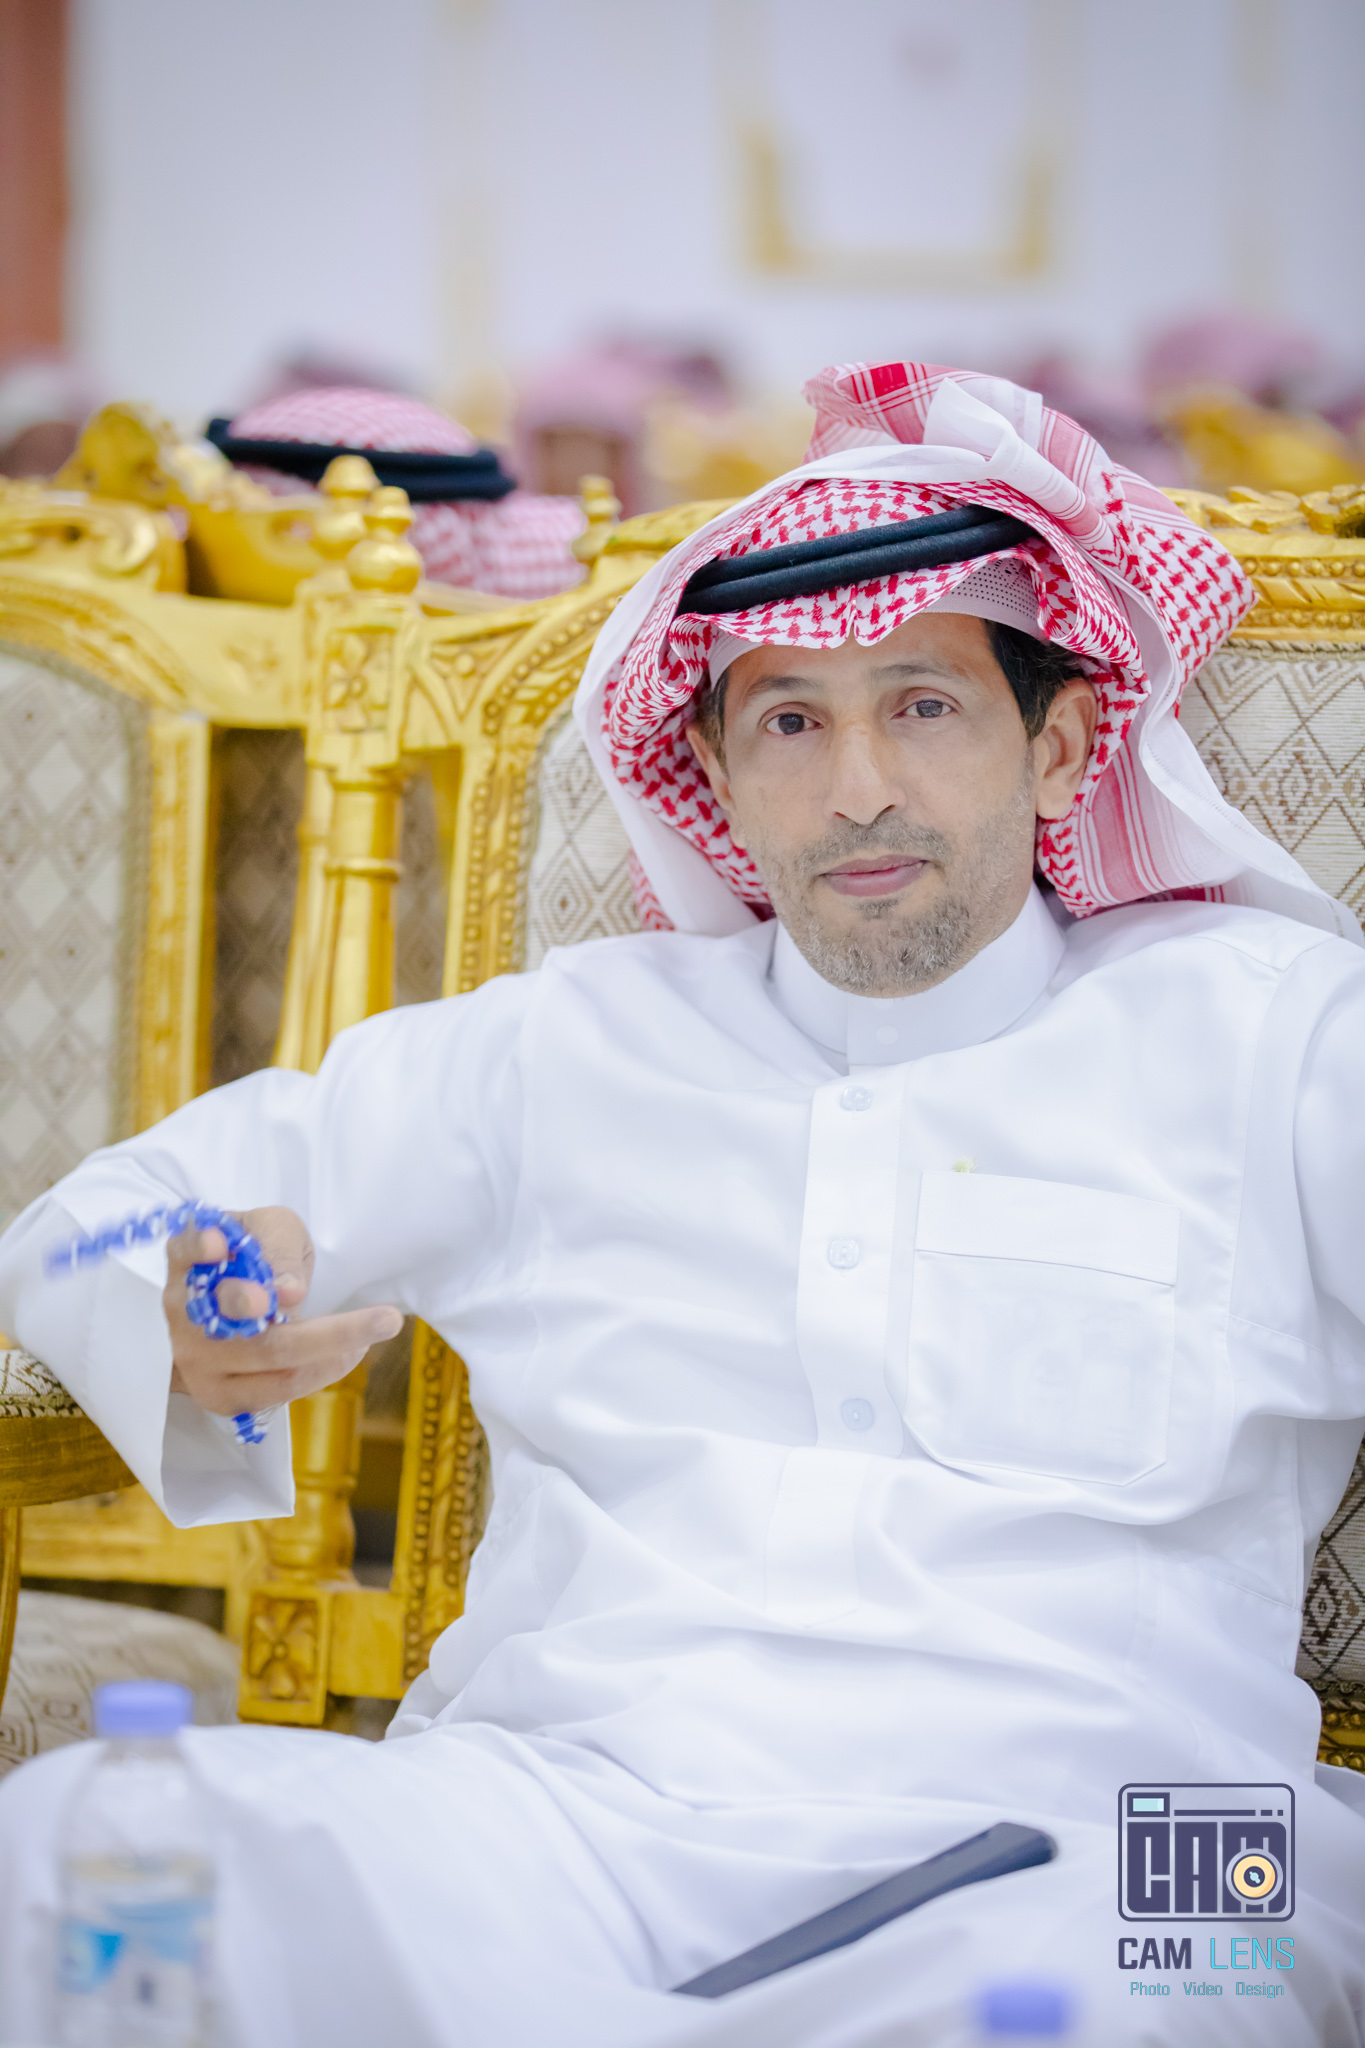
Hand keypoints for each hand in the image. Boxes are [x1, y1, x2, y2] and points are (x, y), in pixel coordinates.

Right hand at [163, 1206, 401, 1415]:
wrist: (233, 1301)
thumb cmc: (254, 1255)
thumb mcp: (271, 1229)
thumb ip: (276, 1249)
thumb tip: (287, 1293)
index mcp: (185, 1258)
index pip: (184, 1249)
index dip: (201, 1246)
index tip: (222, 1244)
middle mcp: (180, 1310)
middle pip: (242, 1317)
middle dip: (319, 1322)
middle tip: (384, 1319)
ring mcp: (192, 1359)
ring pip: (270, 1360)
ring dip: (335, 1347)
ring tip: (380, 1328)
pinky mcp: (215, 1395)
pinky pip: (274, 1392)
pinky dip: (319, 1372)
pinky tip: (350, 1352)